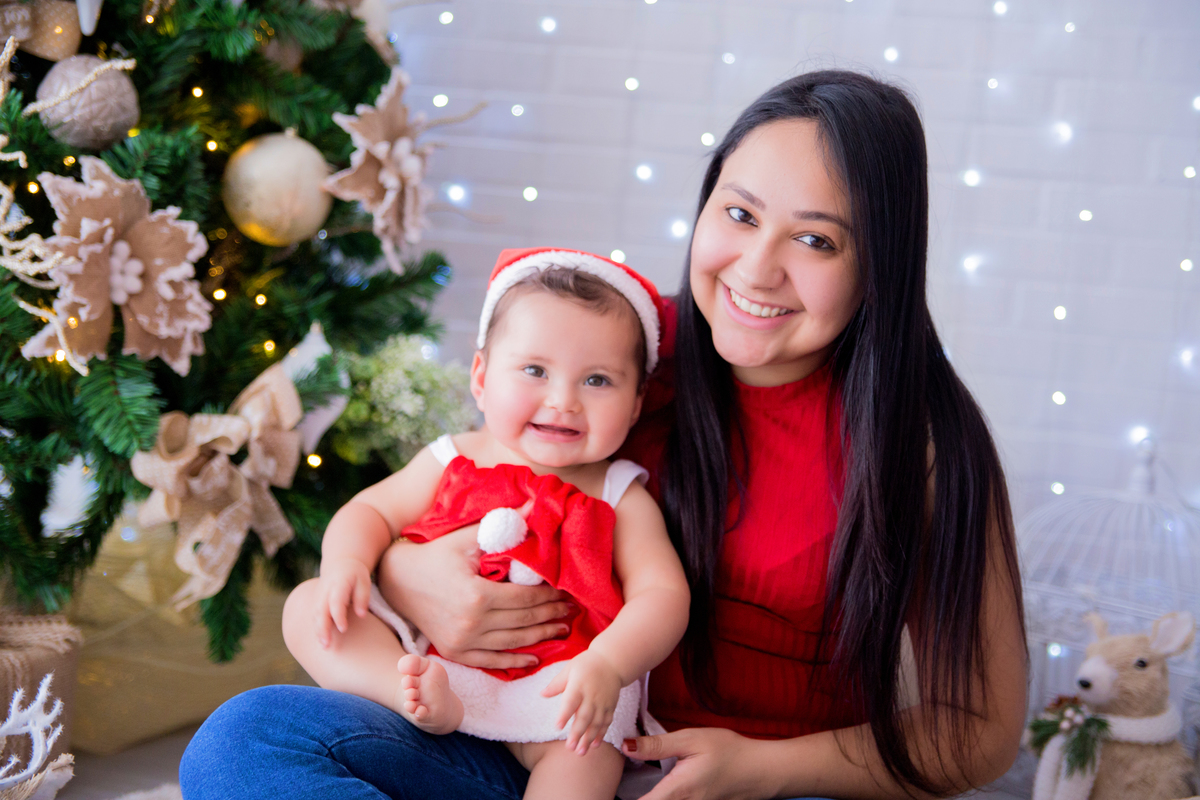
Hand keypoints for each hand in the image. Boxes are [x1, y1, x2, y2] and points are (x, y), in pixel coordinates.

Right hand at [314, 557, 371, 647]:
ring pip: (315, 615)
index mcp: (338, 583)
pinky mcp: (316, 601)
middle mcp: (325, 590)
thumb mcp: (364, 580)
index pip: (336, 601)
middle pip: (321, 610)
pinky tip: (322, 640)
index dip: (338, 616)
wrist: (339, 564)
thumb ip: (363, 597)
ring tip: (324, 646)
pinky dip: (317, 628)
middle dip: (323, 628)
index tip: (343, 629)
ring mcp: (318, 596)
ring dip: (318, 631)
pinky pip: (314, 616)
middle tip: (327, 645)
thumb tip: (361, 615)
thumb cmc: (355, 574)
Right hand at [376, 525, 574, 668]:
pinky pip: (490, 662)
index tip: (568, 591)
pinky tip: (533, 658)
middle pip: (524, 621)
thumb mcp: (468, 538)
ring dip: (541, 637)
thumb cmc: (435, 554)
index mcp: (478, 595)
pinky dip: (514, 661)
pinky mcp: (455, 652)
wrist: (397, 580)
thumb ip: (504, 524)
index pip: (526, 598)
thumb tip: (535, 504)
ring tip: (562, 630)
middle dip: (552, 615)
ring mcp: (462, 641)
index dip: (550, 596)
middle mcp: (472, 623)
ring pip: (513, 643)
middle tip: (573, 610)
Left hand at [541, 650, 622, 753]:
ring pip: (596, 723)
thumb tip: (542, 694)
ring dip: (588, 738)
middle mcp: (592, 695)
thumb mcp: (569, 669)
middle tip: (569, 748)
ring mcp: (603, 702)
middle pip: (584, 716)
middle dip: (577, 733)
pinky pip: (606, 722)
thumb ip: (557, 684)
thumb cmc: (587, 664)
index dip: (565, 714)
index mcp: (579, 685)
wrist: (612, 661)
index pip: (571, 701)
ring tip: (580, 752)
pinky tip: (594, 745)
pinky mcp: (610, 706)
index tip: (558, 727)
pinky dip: (601, 734)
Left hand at [620, 728, 774, 799]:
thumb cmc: (728, 751)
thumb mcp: (691, 740)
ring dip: (643, 798)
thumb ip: (657, 745)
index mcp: (675, 791)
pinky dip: (656, 799)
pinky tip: (651, 791)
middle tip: (607, 791)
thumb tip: (624, 745)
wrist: (761, 770)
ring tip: (628, 789)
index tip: (601, 794)